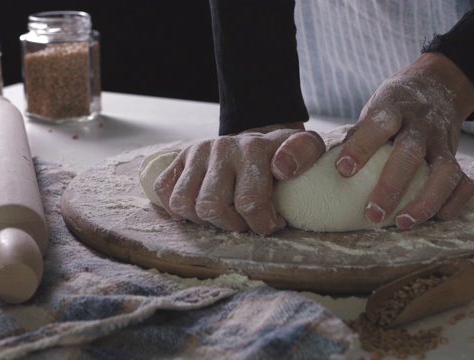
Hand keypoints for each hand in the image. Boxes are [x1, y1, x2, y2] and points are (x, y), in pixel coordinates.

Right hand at [153, 122, 325, 234]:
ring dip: (203, 220)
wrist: (261, 140)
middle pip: (211, 207)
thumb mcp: (308, 149)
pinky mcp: (179, 158)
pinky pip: (164, 191)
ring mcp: (196, 152)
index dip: (261, 224)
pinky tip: (200, 209)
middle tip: (245, 221)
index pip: (249, 201)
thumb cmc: (284, 155)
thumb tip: (280, 167)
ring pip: (183, 204)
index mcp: (253, 148)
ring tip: (224, 215)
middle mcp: (220, 147)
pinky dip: (177, 208)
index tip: (273, 222)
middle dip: (231, 224)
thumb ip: (304, 152)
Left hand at [335, 52, 473, 228]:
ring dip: (425, 201)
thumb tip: (325, 165)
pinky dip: (453, 203)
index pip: (379, 124)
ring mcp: (442, 142)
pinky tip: (436, 219)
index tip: (343, 170)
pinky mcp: (455, 156)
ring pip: (444, 172)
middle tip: (372, 213)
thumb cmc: (393, 106)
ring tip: (402, 223)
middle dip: (391, 186)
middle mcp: (421, 126)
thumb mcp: (374, 110)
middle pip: (410, 154)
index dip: (362, 146)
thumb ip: (356, 136)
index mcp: (394, 109)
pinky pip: (463, 183)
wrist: (437, 84)